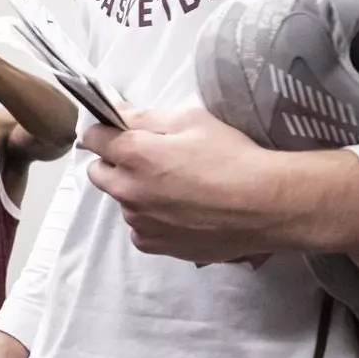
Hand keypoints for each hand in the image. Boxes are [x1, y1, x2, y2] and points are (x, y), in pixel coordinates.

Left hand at [82, 106, 358, 262]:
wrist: (264, 206)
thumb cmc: (232, 156)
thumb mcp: (192, 122)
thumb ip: (145, 117)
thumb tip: (116, 112)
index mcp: (133, 155)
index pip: (94, 139)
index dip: (105, 132)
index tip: (117, 132)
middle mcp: (128, 190)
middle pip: (98, 174)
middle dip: (114, 163)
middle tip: (149, 158)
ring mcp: (139, 222)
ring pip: (122, 202)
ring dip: (136, 192)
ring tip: (175, 188)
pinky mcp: (154, 245)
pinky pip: (140, 228)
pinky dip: (152, 219)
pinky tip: (180, 212)